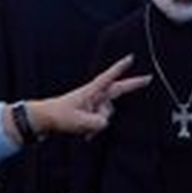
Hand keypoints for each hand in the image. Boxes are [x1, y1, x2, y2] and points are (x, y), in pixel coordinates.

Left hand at [28, 55, 150, 137]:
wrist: (44, 120)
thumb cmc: (59, 116)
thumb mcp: (80, 121)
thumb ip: (98, 122)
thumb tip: (105, 122)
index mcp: (90, 92)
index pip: (108, 78)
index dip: (120, 68)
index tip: (130, 58)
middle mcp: (93, 96)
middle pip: (117, 91)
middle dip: (132, 86)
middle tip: (147, 79)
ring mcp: (91, 105)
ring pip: (107, 115)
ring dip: (98, 124)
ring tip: (82, 127)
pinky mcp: (88, 113)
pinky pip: (100, 123)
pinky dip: (94, 129)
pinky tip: (84, 134)